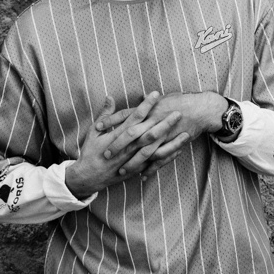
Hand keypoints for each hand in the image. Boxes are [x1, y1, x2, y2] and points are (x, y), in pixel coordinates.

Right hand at [65, 92, 184, 198]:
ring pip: (156, 150)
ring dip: (171, 141)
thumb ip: (105, 115)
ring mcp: (133, 160)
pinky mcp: (137, 169)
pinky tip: (179, 150)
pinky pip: (155, 163)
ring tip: (186, 133)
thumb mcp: (93, 132)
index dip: (146, 105)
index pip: (135, 117)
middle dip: (164, 122)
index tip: (156, 94)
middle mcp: (128, 147)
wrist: (88, 178)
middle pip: (149, 133)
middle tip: (178, 111)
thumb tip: (110, 97)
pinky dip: (167, 157)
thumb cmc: (90, 153)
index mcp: (118, 135)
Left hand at [105, 91, 227, 178]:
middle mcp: (153, 122)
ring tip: (122, 171)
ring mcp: (163, 135)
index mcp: (148, 109)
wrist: (200, 109)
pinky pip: (160, 159)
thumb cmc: (179, 101)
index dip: (111, 120)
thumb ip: (148, 102)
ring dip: (133, 162)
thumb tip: (135, 98)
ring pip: (144, 151)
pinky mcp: (172, 144)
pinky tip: (143, 176)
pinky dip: (151, 168)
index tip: (97, 126)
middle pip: (131, 135)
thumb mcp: (160, 99)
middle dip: (118, 146)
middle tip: (106, 155)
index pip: (125, 115)